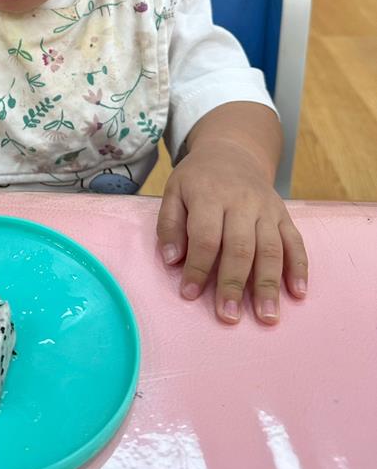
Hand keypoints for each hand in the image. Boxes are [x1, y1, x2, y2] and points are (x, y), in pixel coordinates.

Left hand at [157, 143, 307, 324]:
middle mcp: (242, 202)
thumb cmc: (198, 179)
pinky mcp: (284, 214)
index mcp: (210, 195)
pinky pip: (295, 242)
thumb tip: (172, 260)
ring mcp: (266, 208)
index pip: (205, 237)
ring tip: (267, 316)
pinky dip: (299, 268)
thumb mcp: (174, 192)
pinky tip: (297, 294)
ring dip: (269, 285)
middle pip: (240, 247)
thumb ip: (169, 225)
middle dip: (234, 284)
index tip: (189, 294)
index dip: (197, 267)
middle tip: (229, 316)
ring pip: (270, 249)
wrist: (232, 151)